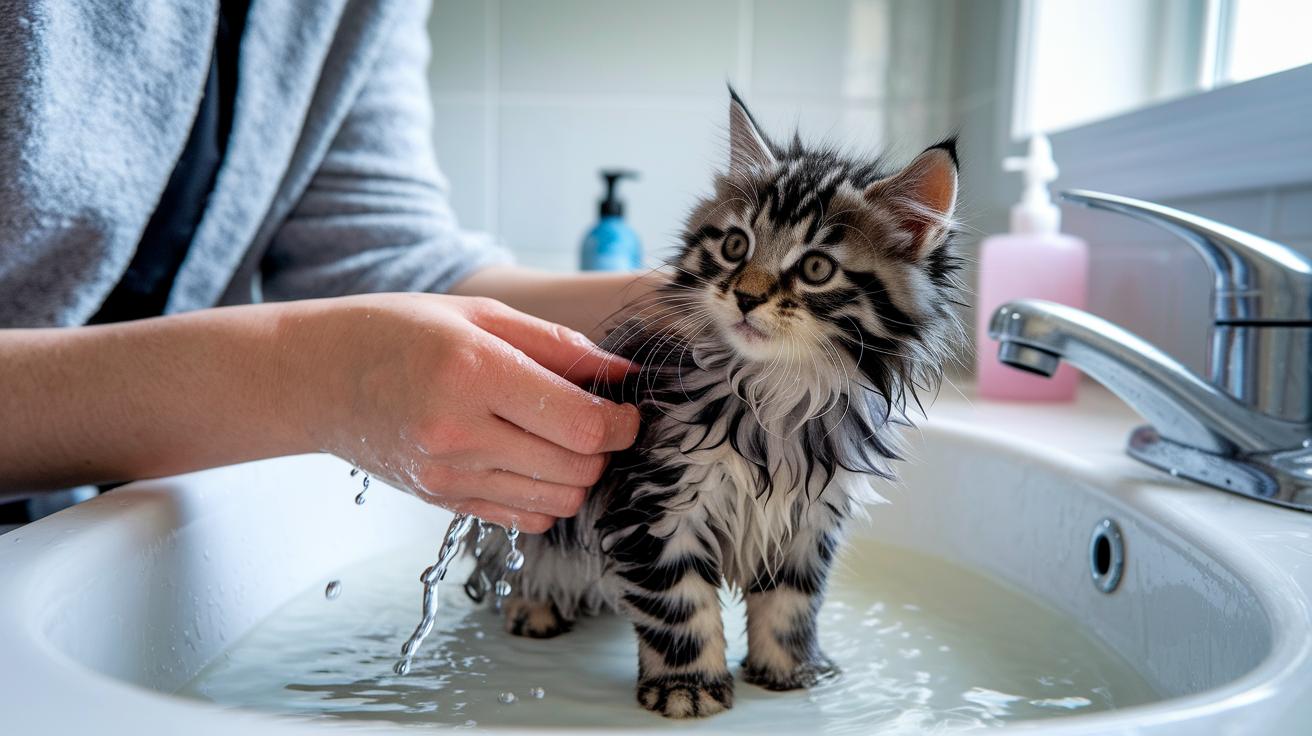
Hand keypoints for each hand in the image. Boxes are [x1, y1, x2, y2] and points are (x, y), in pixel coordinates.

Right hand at [287, 293, 639, 532]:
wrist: (318, 377)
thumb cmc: (400, 331)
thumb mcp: (480, 313)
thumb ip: (559, 344)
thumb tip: (623, 373)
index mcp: (473, 373)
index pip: (581, 424)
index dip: (622, 422)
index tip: (627, 408)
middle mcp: (460, 432)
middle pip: (577, 468)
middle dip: (606, 448)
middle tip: (597, 420)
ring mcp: (448, 475)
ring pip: (558, 501)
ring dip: (579, 475)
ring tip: (564, 439)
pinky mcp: (442, 500)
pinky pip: (524, 519)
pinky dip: (547, 498)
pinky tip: (534, 463)